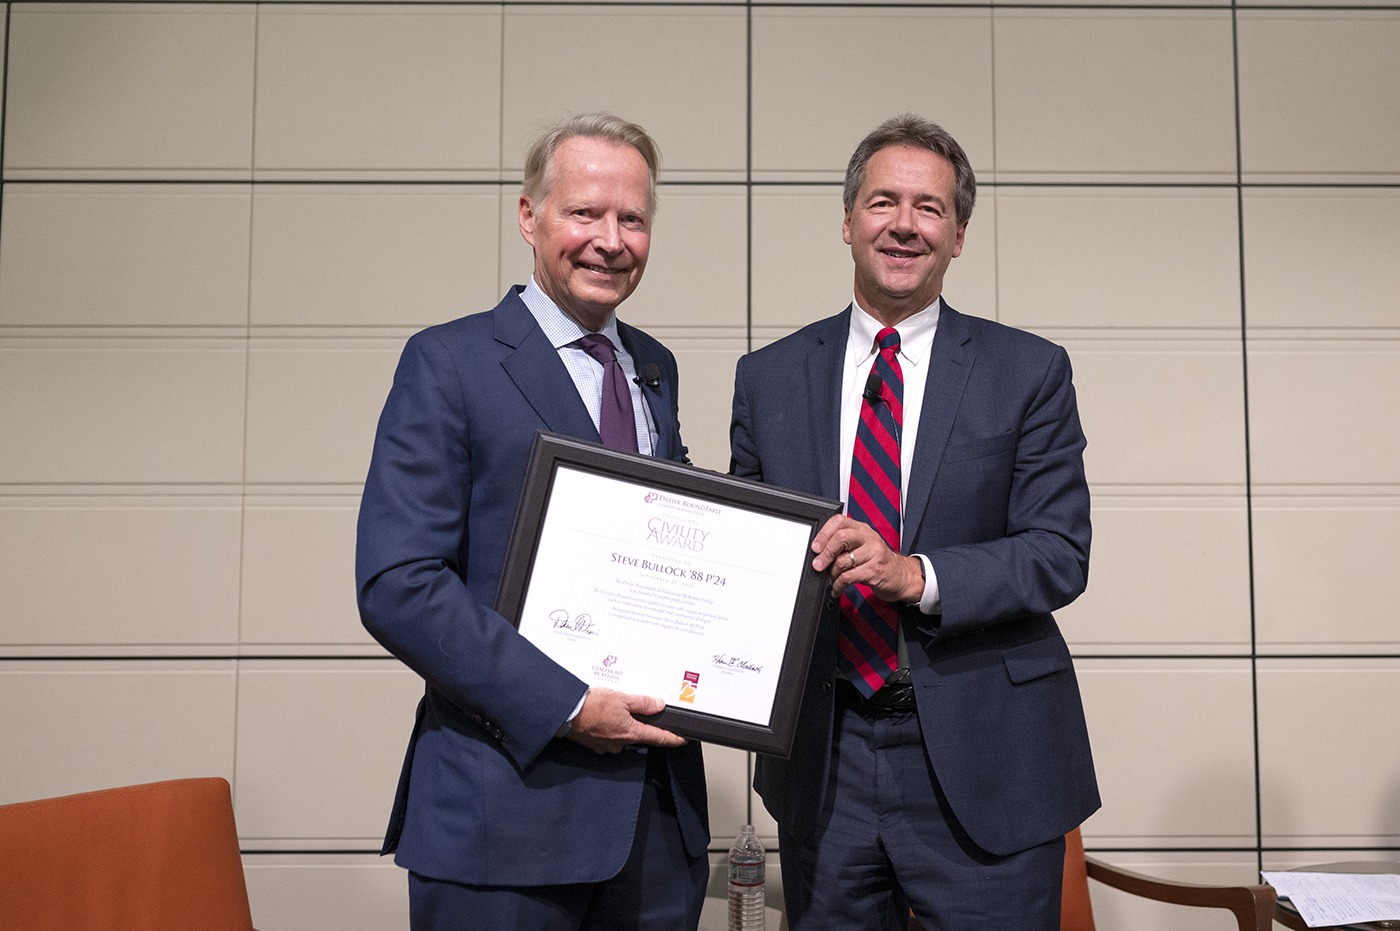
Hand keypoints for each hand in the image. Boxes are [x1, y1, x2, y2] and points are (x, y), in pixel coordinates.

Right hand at [564, 688, 685, 753]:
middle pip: (639, 735)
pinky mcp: (595, 744)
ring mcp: (607, 746)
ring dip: (620, 724)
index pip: (658, 738)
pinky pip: (608, 736)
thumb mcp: (622, 698)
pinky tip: (601, 716)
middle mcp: (620, 743)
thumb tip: (658, 706)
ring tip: (611, 709)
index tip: (681, 739)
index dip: (672, 739)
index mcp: (631, 732)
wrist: (566, 713)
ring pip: (622, 735)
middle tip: (630, 708)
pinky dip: (608, 727)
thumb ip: (642, 703)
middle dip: (637, 723)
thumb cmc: (590, 707)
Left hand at [811, 514, 923, 603]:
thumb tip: (819, 551)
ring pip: (843, 560)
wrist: (902, 576)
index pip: (839, 521)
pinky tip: (836, 588)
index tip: (816, 547)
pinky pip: (848, 577)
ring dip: (832, 573)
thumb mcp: (864, 546)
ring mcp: (873, 554)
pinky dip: (838, 585)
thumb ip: (845, 544)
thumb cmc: (879, 561)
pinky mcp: (874, 571)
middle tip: (818, 565)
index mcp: (863, 529)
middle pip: (841, 538)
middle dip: (825, 553)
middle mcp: (869, 538)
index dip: (824, 534)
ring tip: (832, 578)